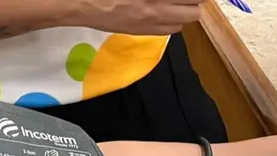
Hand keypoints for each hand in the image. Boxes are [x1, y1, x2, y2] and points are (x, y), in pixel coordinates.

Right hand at [78, 0, 205, 34]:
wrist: (80, 3)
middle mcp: (158, 6)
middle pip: (197, 7)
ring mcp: (154, 21)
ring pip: (189, 19)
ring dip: (188, 9)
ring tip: (178, 2)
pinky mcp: (146, 32)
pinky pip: (174, 30)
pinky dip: (175, 21)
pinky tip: (165, 13)